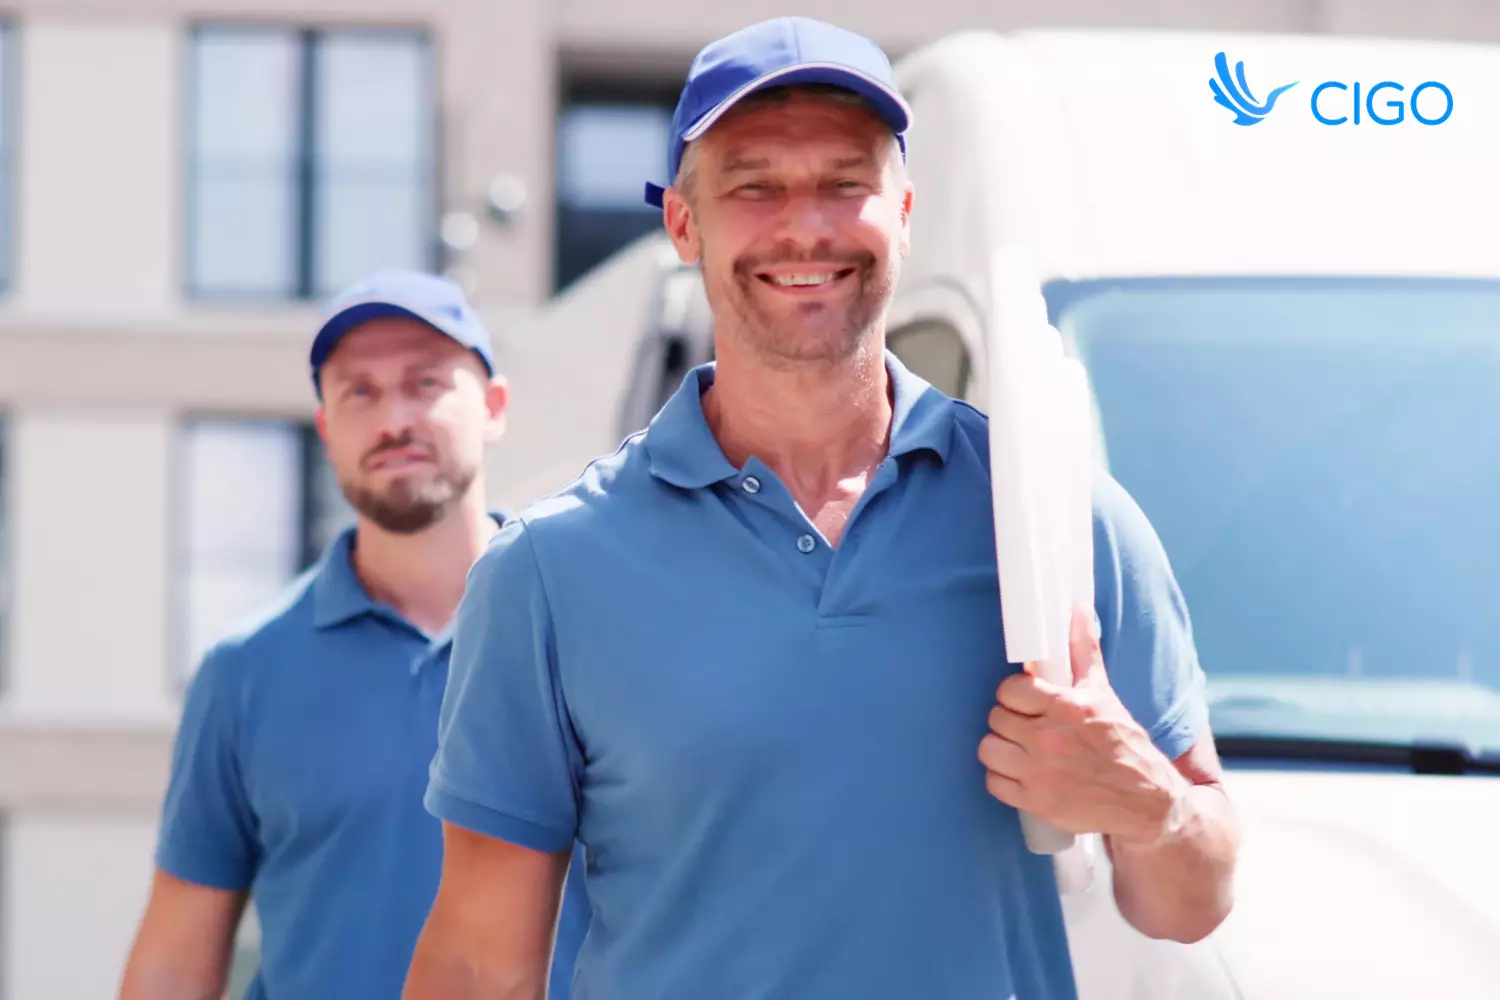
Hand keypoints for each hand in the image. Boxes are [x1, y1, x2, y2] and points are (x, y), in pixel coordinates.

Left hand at [977, 606, 1188, 845]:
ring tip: (1019, 749)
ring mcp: (1040, 773)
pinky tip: (1021, 773)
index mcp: (1067, 708)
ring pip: (988, 749)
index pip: (1009, 690)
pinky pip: (994, 783)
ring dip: (1001, 749)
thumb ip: (1083, 651)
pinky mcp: (1036, 803)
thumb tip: (1077, 610)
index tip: (1024, 701)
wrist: (1146, 802)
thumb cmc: (1124, 744)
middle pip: (996, 718)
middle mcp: (1049, 740)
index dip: (1014, 694)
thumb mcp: (1104, 694)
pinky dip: (1003, 779)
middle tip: (1025, 726)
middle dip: (1009, 720)